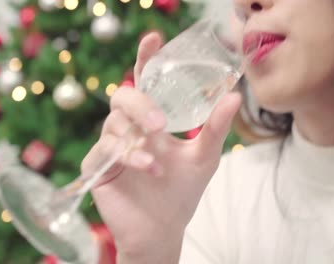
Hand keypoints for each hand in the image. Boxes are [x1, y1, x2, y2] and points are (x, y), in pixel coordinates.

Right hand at [84, 32, 241, 261]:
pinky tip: (149, 169)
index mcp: (152, 120)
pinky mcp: (98, 165)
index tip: (154, 39)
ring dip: (137, 140)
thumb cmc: (181, 191)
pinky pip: (105, 150)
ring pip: (113, 123)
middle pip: (123, 97)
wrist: (162, 229)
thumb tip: (234, 95)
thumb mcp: (203, 157)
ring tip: (159, 162)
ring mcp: (112, 145)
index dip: (147, 60)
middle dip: (140, 105)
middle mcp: (130, 127)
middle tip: (160, 123)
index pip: (146, 83)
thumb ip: (215, 127)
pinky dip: (128, 156)